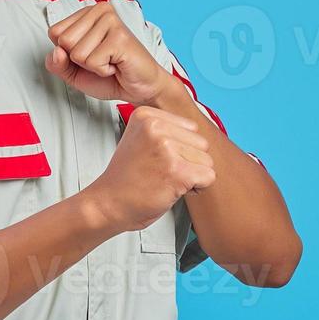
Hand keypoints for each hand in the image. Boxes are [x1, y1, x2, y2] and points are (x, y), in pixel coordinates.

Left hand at [44, 3, 175, 103]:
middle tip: (100, 59)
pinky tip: (116, 64)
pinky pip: (93, 61)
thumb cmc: (109, 76)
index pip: (54, 32)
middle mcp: (99, 11)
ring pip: (77, 53)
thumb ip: (57, 64)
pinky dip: (103, 70)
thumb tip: (57, 52)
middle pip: (64, 41)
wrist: (140, 87)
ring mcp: (111, 21)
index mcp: (87, 13)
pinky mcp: (120, 36)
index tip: (88, 54)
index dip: (67, 53)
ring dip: (92, 66)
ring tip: (109, 61)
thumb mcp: (73, 73)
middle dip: (79, 60)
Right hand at [85, 105, 215, 231]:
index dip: (180, 149)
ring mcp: (166, 148)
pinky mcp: (176, 170)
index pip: (191, 128)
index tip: (156, 159)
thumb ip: (166, 130)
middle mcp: (156, 127)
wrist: (109, 204)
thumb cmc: (126, 178)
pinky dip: (196, 188)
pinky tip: (172, 189)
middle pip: (201, 143)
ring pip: (207, 160)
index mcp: (146, 115)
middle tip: (161, 172)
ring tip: (165, 180)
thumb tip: (198, 132)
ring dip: (192, 176)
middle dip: (188, 162)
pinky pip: (209, 177)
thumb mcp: (140, 140)